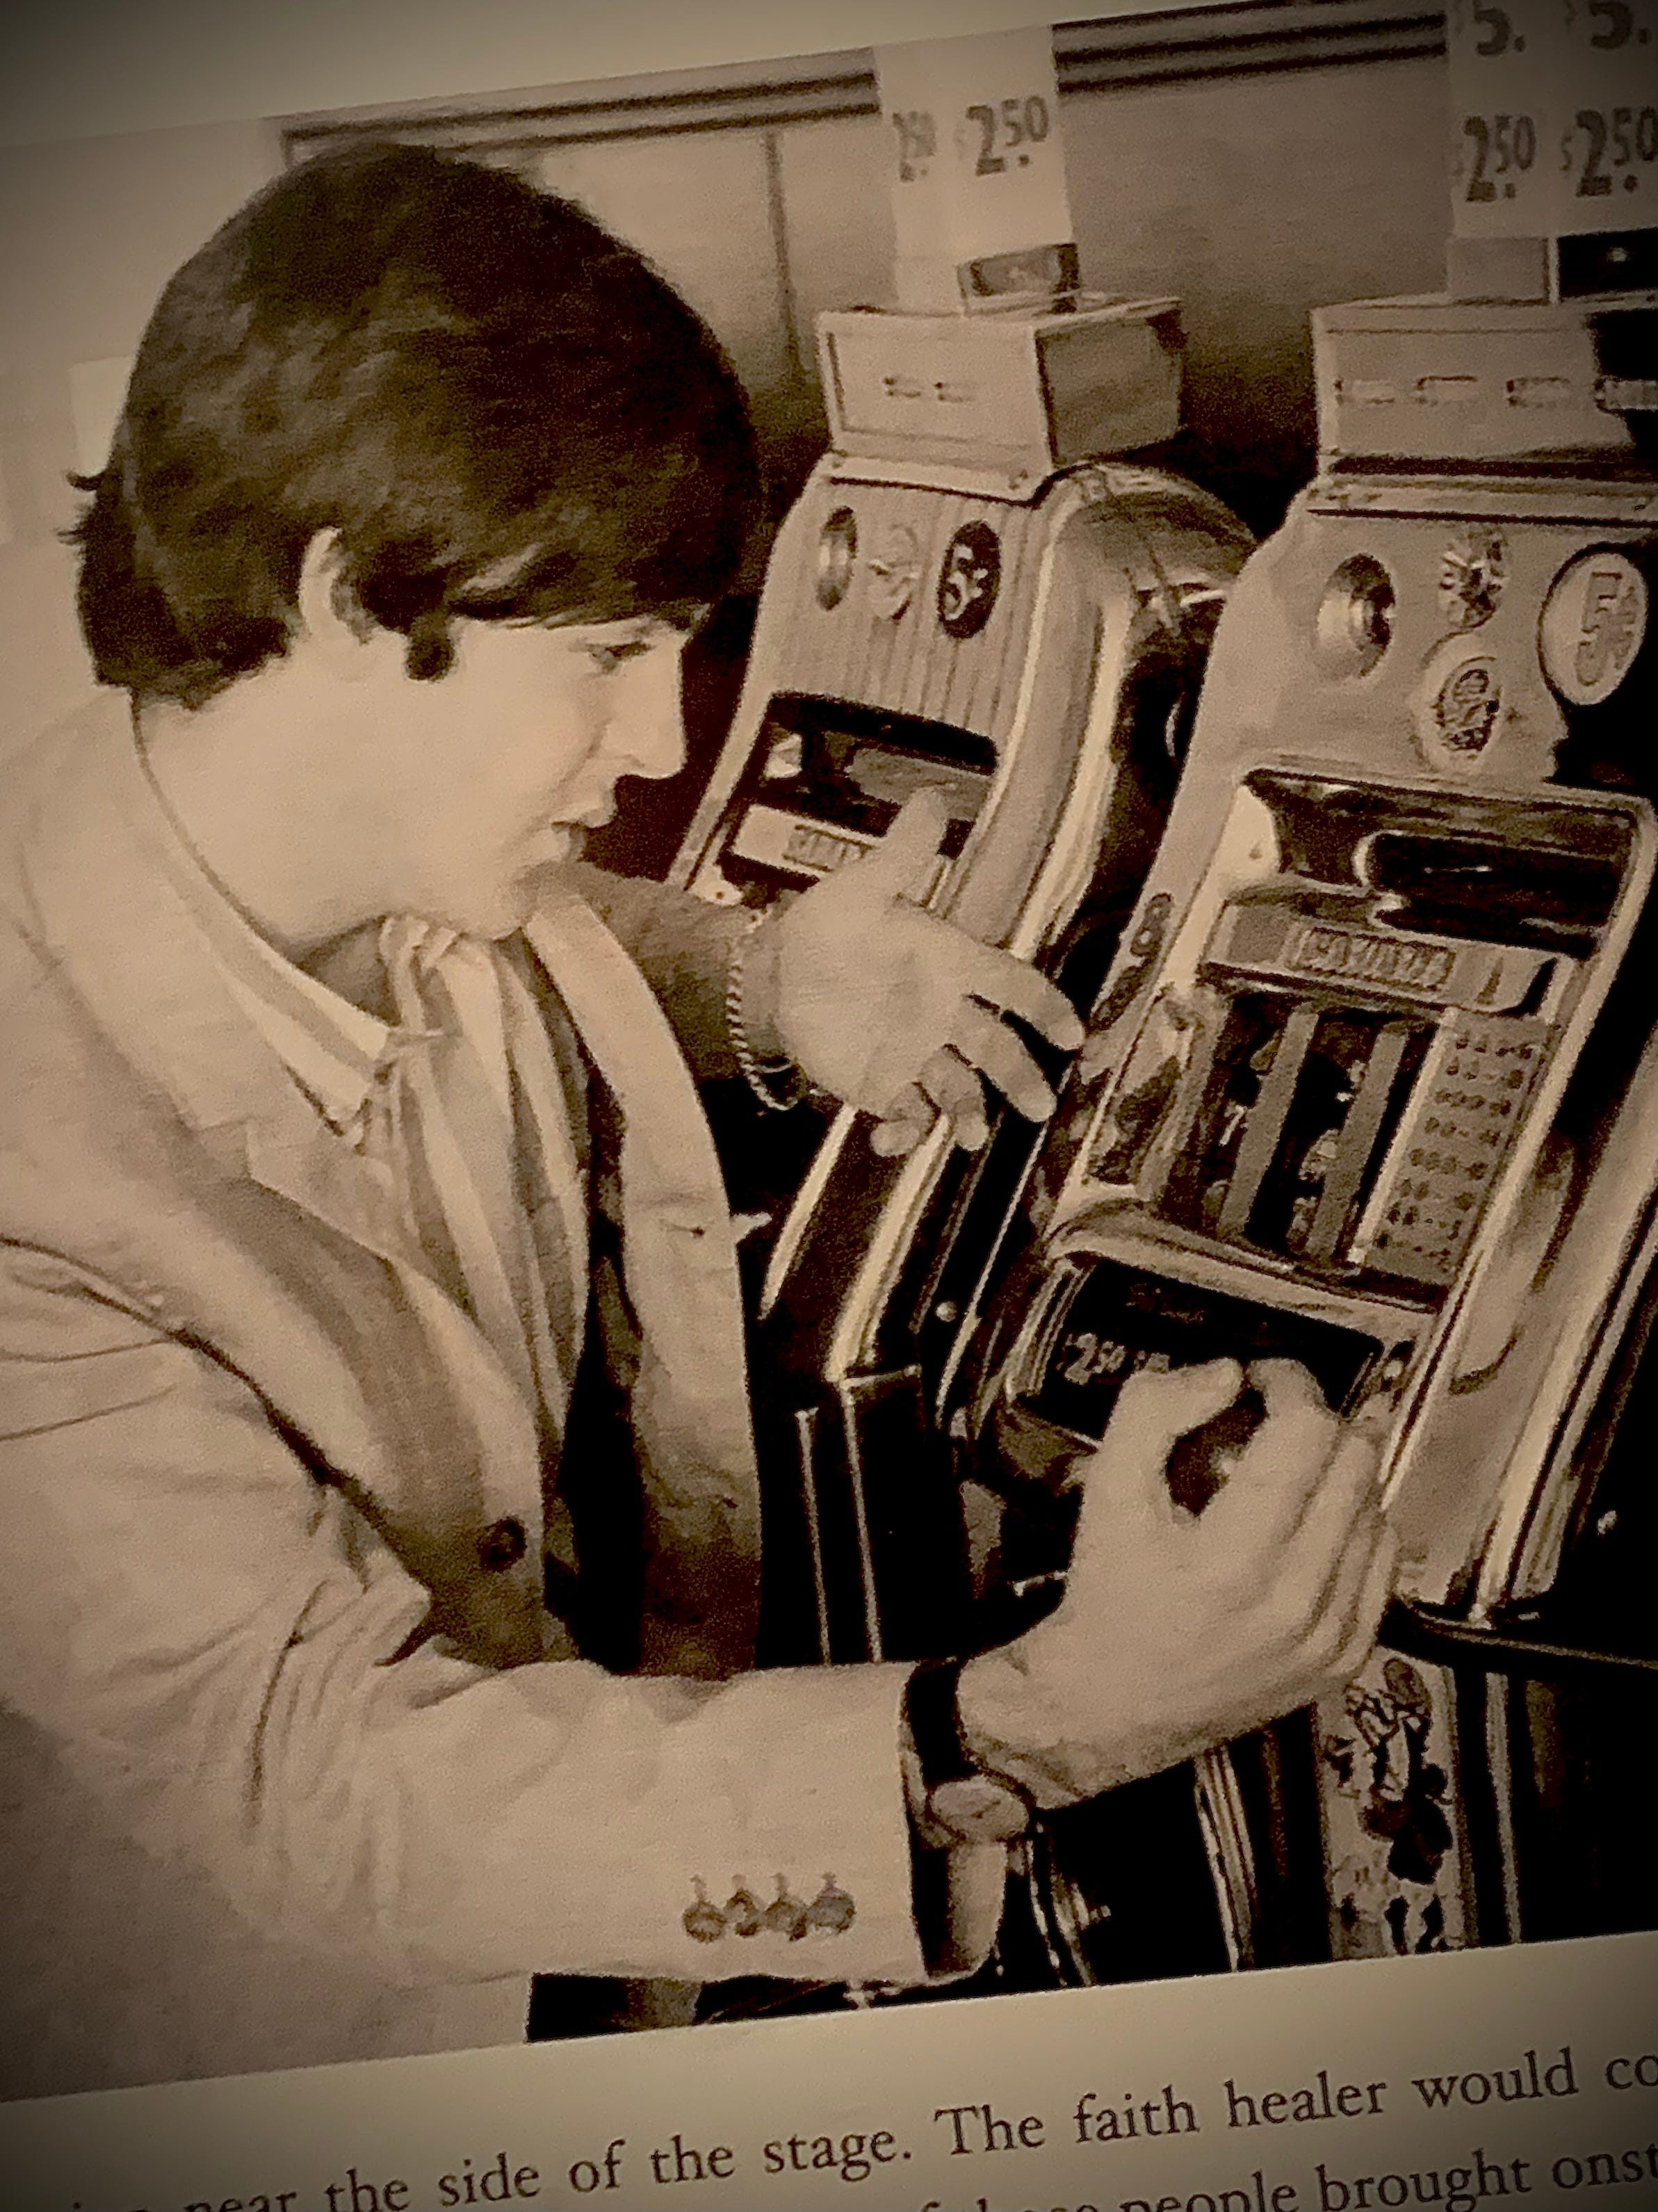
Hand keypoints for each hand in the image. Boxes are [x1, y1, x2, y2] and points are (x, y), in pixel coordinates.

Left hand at [751, 788, 1084, 1153]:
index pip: (1012, 985)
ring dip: (972, 1114)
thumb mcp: (861, 888)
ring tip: (973, 1136)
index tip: (1071, 1033)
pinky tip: (889, 1139)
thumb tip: (932, 799)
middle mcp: (945, 1015)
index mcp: (952, 964)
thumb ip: (902, 855)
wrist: (777, 974)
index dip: (1043, 1008)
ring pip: (961, 1089)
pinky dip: (906, 1133)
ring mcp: (918, 1054)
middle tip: (1040, 1106)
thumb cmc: (828, 926)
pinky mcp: (886, 1085)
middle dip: (1021, 1077)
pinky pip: (909, 1116)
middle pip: (998, 1049)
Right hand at [955, 1359, 1394, 1806]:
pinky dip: (1353, 1526)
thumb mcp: (1107, 1488)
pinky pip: (1383, 1561)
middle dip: (1318, 1422)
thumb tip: (1223, 1376)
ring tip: (1289, 1476)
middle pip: (1356, 1461)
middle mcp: (1292, 1602)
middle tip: (1278, 1420)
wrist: (1114, 1702)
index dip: (1290, 1384)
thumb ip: (1152, 1412)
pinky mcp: (1345, 1657)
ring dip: (1338, 1472)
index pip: (1306, 1433)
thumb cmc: (1112, 1595)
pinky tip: (1311, 1523)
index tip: (1266, 1381)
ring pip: (1376, 1505)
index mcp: (1232, 1560)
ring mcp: (1327, 1635)